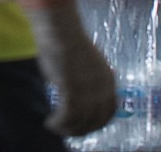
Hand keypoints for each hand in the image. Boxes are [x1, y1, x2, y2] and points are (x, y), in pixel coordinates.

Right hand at [27, 0, 117, 137]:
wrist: (60, 30)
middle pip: (97, 120)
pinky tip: (50, 122)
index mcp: (109, 80)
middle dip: (82, 129)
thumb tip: (76, 94)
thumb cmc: (67, 41)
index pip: (110, 111)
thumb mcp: (85, 63)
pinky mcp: (73, 92)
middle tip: (67, 131)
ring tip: (55, 127)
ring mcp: (89, 91)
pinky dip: (58, 123)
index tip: (84, 125)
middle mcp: (103, 88)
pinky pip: (67, 117)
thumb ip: (86, 80)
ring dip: (67, 128)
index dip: (97, 122)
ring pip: (81, 122)